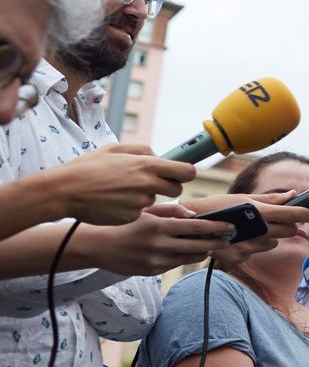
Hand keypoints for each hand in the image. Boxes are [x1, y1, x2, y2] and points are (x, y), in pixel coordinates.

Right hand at [40, 143, 194, 225]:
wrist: (64, 191)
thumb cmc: (87, 168)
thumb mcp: (114, 149)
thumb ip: (142, 150)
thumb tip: (159, 156)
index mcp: (147, 165)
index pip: (187, 172)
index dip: (185, 173)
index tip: (180, 174)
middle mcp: (148, 184)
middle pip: (177, 190)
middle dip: (168, 187)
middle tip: (150, 183)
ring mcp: (140, 203)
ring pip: (154, 201)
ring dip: (144, 197)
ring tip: (120, 190)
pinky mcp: (131, 217)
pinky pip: (139, 212)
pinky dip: (130, 208)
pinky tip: (113, 202)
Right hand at [72, 204, 232, 272]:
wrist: (97, 245)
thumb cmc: (125, 224)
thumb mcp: (146, 212)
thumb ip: (172, 211)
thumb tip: (194, 215)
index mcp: (159, 226)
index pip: (196, 226)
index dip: (216, 227)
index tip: (230, 226)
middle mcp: (159, 245)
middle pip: (198, 246)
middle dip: (216, 243)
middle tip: (228, 239)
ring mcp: (155, 260)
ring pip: (189, 258)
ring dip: (202, 252)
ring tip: (211, 246)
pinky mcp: (152, 271)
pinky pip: (175, 265)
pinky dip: (184, 258)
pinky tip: (189, 252)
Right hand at [182, 191, 308, 270]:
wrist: (186, 226)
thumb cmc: (215, 208)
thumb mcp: (242, 199)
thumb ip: (269, 200)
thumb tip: (293, 194)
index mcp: (256, 212)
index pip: (289, 214)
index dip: (305, 213)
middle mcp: (253, 230)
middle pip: (287, 231)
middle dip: (289, 225)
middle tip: (283, 219)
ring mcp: (246, 246)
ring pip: (273, 242)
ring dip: (270, 236)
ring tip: (253, 227)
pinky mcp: (238, 257)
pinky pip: (256, 251)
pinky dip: (253, 245)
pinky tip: (242, 238)